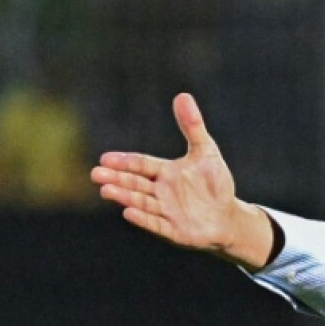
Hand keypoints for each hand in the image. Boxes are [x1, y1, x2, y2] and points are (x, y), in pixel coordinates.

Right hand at [91, 93, 271, 268]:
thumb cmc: (215, 184)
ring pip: (141, 202)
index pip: (141, 165)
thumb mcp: (206, 152)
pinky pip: (157, 223)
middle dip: (116, 179)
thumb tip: (182, 95)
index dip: (124, 162)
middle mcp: (161, 192)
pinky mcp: (175, 230)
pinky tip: (128, 213)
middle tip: (95, 174)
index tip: (105, 158)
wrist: (229, 216)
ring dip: (125, 197)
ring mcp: (166, 211)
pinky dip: (144, 219)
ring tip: (106, 191)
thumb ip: (193, 126)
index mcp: (165, 172)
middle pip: (135, 184)